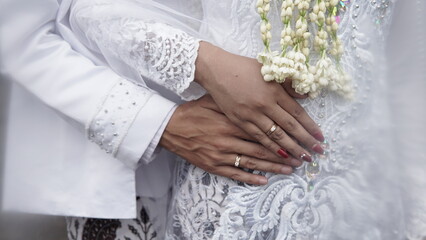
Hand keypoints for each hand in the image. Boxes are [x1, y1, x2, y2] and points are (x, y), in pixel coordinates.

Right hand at [159, 95, 302, 184]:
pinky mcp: (213, 165)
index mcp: (233, 121)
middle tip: (303, 157)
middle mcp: (229, 139)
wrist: (171, 127)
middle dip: (286, 153)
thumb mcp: (216, 100)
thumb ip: (238, 101)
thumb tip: (264, 93)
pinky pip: (235, 173)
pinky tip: (263, 180)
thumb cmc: (195, 111)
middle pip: (264, 148)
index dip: (285, 134)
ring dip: (273, 166)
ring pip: (253, 162)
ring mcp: (221, 154)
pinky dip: (250, 178)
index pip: (265, 129)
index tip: (301, 138)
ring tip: (291, 169)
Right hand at [195, 42, 324, 161]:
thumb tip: (305, 96)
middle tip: (317, 153)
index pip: (297, 113)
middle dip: (304, 142)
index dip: (310, 127)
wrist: (215, 70)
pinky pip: (256, 140)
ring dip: (289, 150)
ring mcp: (249, 116)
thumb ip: (286, 84)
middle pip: (288, 128)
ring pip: (273, 138)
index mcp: (273, 91)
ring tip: (300, 161)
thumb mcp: (267, 70)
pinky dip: (268, 152)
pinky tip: (277, 161)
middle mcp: (263, 106)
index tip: (320, 138)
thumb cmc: (241, 67)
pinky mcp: (237, 122)